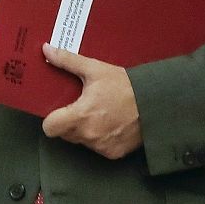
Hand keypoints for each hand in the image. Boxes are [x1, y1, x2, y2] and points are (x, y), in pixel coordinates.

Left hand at [41, 44, 142, 158]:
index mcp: (81, 116)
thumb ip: (68, 61)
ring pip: (80, 141)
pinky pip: (97, 148)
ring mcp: (102, 146)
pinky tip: (109, 124)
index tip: (57, 112)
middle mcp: (90, 134)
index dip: (51, 120)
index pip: (50, 128)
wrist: (157, 102)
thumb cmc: (126, 86)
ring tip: (97, 114)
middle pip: (65, 134)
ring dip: (84, 131)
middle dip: (68, 122)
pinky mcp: (114, 153)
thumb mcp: (95, 69)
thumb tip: (48, 50)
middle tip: (80, 108)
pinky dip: (100, 139)